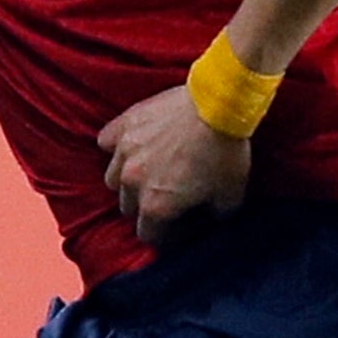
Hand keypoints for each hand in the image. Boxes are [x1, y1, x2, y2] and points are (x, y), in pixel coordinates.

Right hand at [96, 85, 252, 245]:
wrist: (219, 103)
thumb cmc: (225, 150)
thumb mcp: (231, 195)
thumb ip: (216, 214)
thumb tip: (213, 218)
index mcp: (156, 205)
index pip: (148, 235)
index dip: (165, 235)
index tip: (177, 226)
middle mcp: (133, 181)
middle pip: (128, 208)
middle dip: (145, 208)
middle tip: (166, 196)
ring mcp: (124, 151)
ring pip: (112, 179)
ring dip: (127, 181)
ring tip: (146, 172)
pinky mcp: (124, 124)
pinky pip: (106, 142)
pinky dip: (116, 147)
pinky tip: (131, 145)